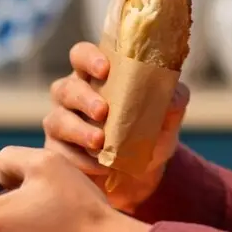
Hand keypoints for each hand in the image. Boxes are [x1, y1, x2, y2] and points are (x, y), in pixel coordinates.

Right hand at [43, 40, 189, 211]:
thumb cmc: (150, 134)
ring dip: (79, 130)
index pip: (82, 55)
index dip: (89, 58)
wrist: (142, 176)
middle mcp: (72, 96)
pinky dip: (80, 159)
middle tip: (103, 111)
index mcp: (95, 77)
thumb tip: (173, 95)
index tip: (105, 69)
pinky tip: (100, 165)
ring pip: (57, 120)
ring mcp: (60, 123)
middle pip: (65, 88)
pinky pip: (60, 153)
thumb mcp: (168, 117)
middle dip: (83, 98)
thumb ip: (174, 100)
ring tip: (99, 143)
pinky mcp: (57, 152)